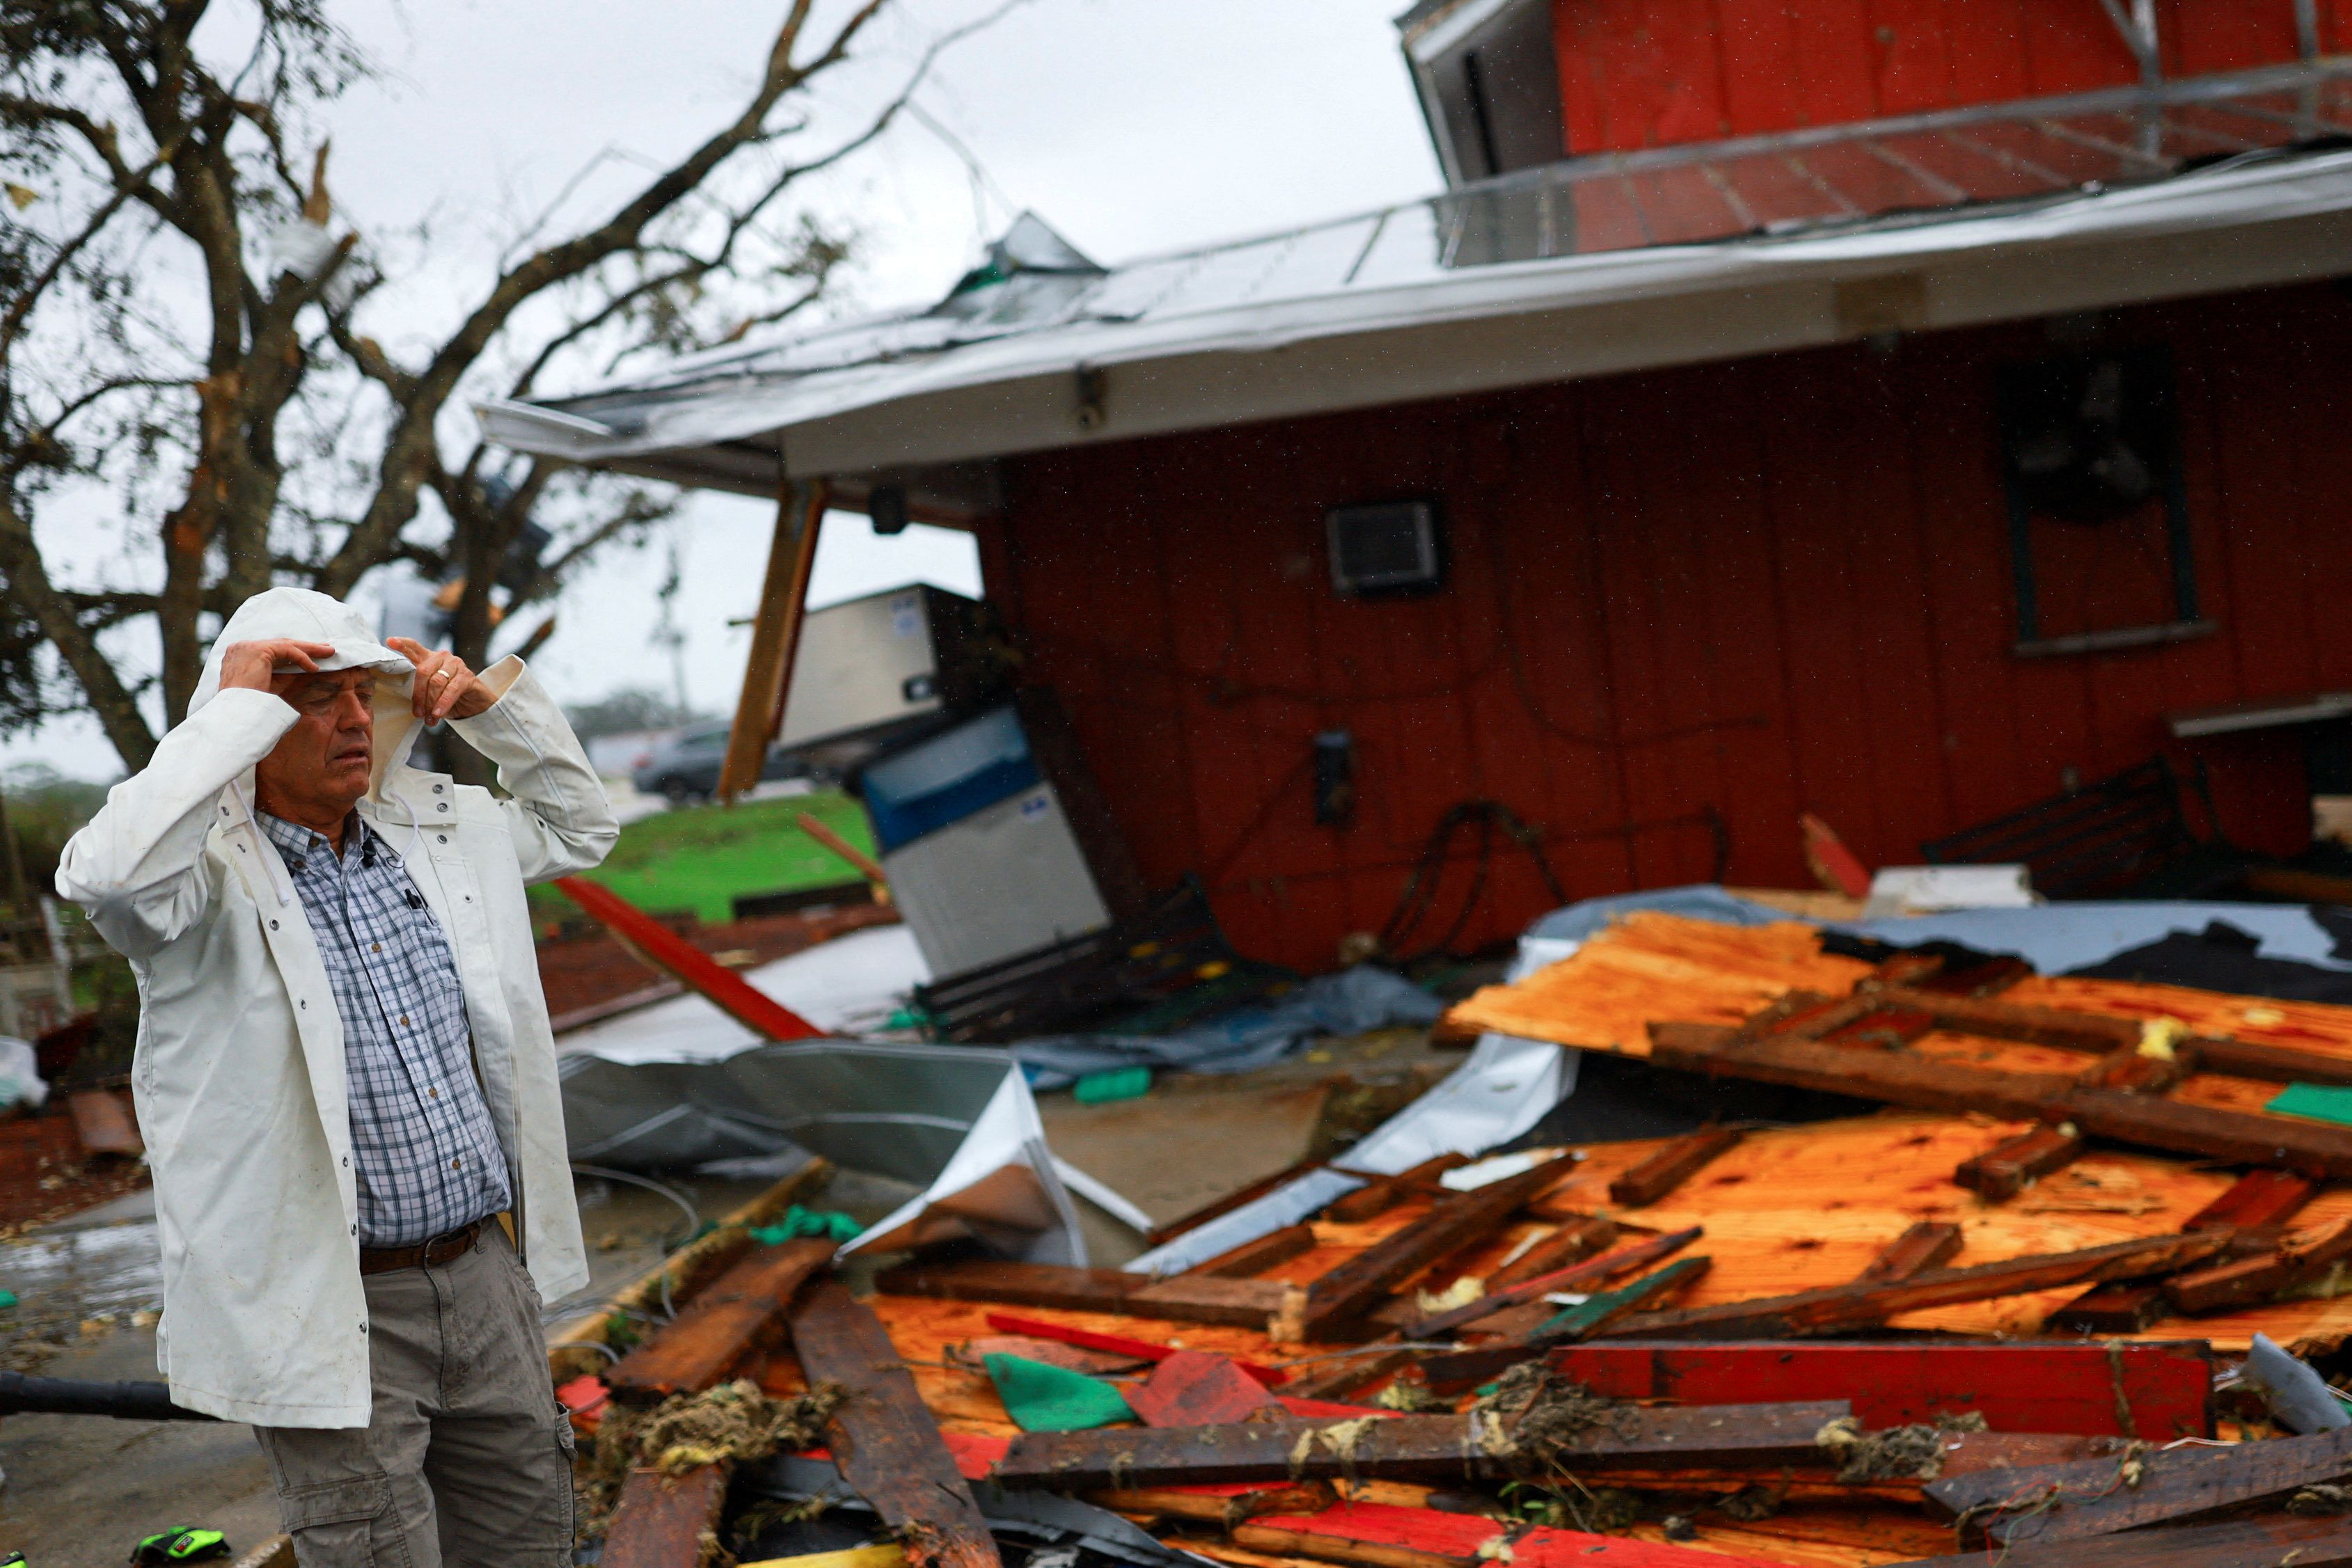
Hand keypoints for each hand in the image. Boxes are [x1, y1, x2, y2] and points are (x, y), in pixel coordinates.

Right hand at [219, 639, 337, 696]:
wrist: (237, 711)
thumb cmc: (252, 704)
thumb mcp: (269, 685)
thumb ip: (281, 673)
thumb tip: (304, 668)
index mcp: (240, 656)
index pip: (271, 650)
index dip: (293, 653)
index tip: (310, 656)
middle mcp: (241, 648)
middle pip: (280, 644)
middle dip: (305, 647)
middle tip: (325, 648)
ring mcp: (247, 647)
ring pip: (285, 644)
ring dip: (310, 649)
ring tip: (328, 652)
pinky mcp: (258, 650)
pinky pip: (287, 650)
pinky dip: (303, 658)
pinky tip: (314, 667)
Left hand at [386, 637, 494, 723]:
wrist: (473, 706)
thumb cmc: (447, 698)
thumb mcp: (429, 692)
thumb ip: (418, 689)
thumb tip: (404, 699)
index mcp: (428, 659)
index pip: (414, 647)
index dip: (402, 644)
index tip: (390, 641)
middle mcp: (442, 657)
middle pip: (423, 670)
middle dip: (418, 694)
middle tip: (417, 712)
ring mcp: (456, 664)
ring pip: (436, 681)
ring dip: (431, 702)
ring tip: (429, 718)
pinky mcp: (467, 676)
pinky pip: (452, 689)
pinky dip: (443, 703)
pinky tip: (439, 713)